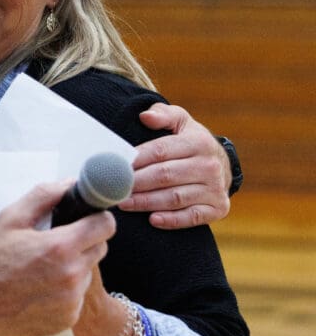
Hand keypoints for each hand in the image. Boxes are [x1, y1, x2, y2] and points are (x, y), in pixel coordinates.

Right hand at [0, 181, 115, 335]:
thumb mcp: (12, 217)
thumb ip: (44, 195)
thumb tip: (70, 185)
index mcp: (60, 247)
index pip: (105, 226)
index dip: (97, 218)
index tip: (88, 219)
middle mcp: (71, 276)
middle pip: (100, 248)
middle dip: (84, 241)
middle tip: (58, 242)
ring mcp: (71, 301)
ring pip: (88, 273)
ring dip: (75, 267)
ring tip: (45, 268)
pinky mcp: (68, 319)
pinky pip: (78, 297)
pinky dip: (66, 291)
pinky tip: (42, 287)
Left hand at [119, 103, 230, 228]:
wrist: (222, 165)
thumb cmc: (191, 141)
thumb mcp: (181, 121)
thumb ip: (163, 115)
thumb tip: (145, 116)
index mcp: (198, 142)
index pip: (161, 151)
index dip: (137, 159)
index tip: (116, 165)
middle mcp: (209, 166)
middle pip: (165, 176)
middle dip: (136, 183)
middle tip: (114, 188)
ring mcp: (215, 189)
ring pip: (175, 198)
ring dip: (146, 202)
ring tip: (124, 203)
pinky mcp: (217, 208)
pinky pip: (192, 217)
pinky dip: (172, 220)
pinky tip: (152, 220)